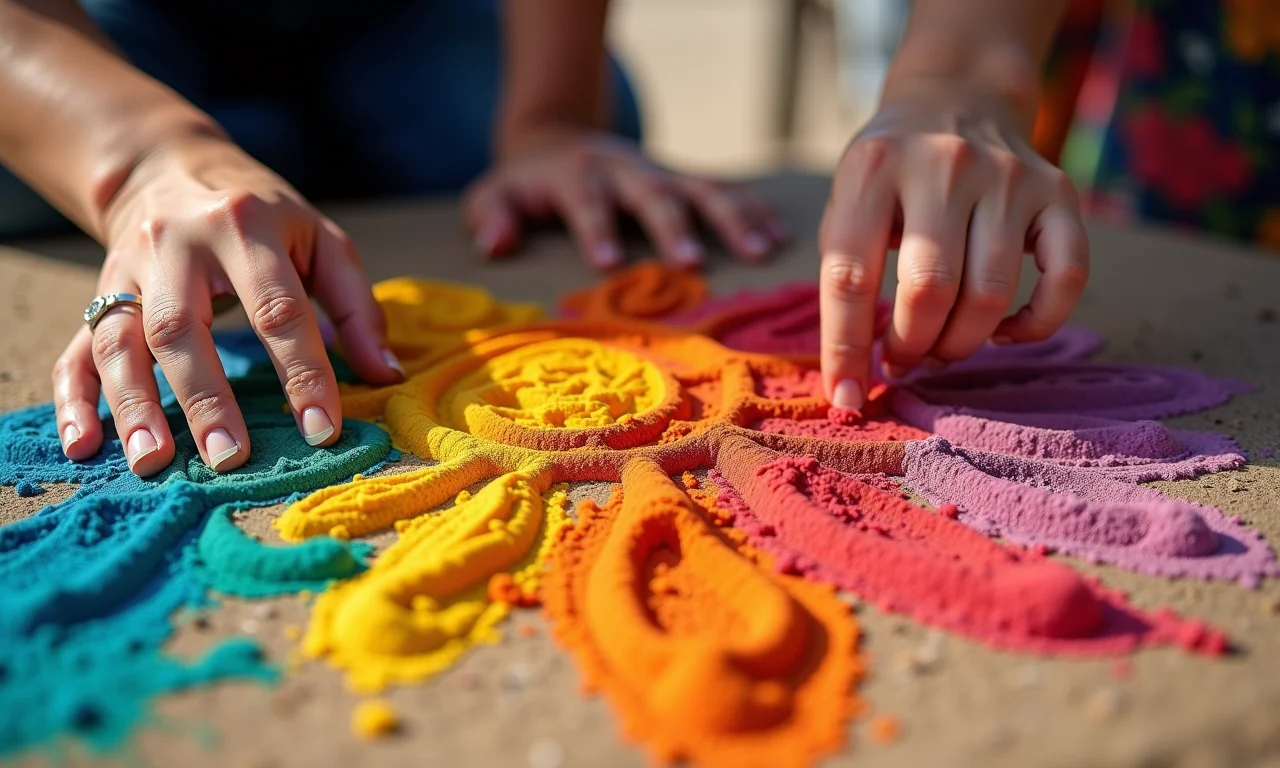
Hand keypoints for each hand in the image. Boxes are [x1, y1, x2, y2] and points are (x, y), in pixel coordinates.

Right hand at [53, 137, 403, 476]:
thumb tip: (385, 374)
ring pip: (120, 342)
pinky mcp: (99, 294)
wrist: (171, 165)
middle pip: (182, 327)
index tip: (322, 431)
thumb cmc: (263, 215)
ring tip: (155, 463)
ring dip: (135, 406)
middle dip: (205, 398)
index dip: (302, 372)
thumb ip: (356, 306)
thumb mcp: (320, 239)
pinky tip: (83, 445)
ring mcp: (127, 271)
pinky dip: (73, 399)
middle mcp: (176, 246)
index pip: (277, 309)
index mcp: (244, 227)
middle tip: (230, 459)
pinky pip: (76, 349)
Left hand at [463, 129, 788, 268]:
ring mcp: (661, 173)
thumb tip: (494, 246)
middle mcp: (626, 171)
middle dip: (672, 226)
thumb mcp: (495, 193)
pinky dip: (755, 208)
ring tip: (760, 252)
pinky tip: (782, 234)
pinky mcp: (685, 179)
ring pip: (702, 189)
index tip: (607, 263)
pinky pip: (726, 189)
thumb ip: (491, 215)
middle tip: (692, 263)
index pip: (586, 201)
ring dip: (732, 218)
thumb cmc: (527, 182)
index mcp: (578, 176)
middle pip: (652, 194)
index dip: (596, 228)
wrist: (559, 138)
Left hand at [819, 82, 1088, 409]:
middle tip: (904, 358)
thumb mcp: (848, 202)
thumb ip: (845, 277)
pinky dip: (1036, 324)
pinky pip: (1066, 279)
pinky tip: (1005, 332)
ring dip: (961, 343)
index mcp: (873, 168)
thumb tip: (849, 383)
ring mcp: (1007, 175)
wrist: (956, 96)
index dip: (846, 350)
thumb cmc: (889, 175)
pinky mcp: (1058, 191)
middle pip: (928, 290)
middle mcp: (942, 163)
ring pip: (989, 294)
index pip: (850, 276)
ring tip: (941, 346)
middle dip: (911, 346)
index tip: (847, 401)